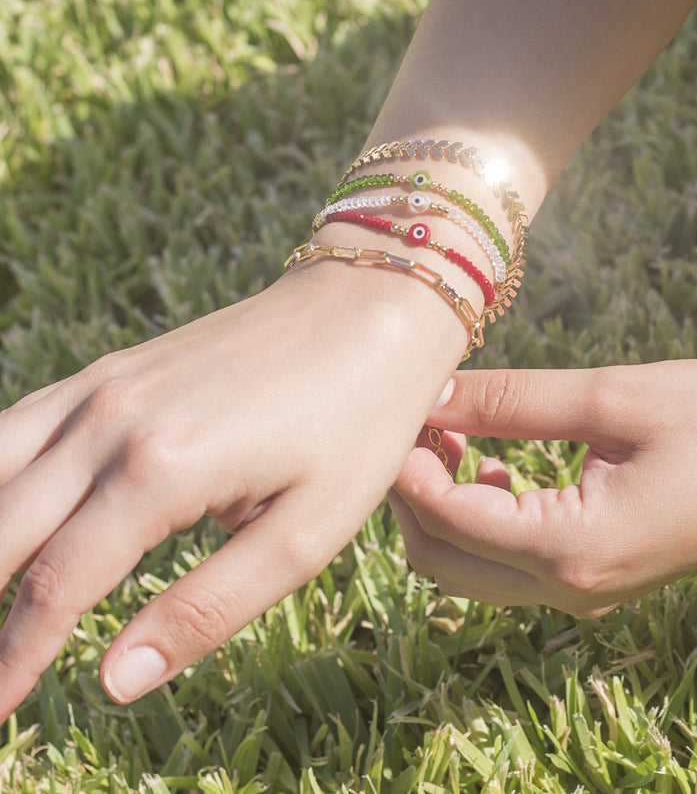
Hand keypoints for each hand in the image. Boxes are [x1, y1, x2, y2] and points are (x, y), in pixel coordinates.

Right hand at [0, 262, 462, 716]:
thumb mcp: (307, 532)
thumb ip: (208, 608)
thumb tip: (116, 681)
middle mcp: (109, 421)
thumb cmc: (356, 421)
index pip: (54, 586)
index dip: (11, 662)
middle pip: (0, 530)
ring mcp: (103, 386)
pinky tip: (0, 509)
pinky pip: (16, 426)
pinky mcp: (112, 370)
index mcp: (160, 470)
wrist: (367, 307)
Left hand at [391, 360, 696, 615]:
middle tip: (419, 420)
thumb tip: (431, 394)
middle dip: (412, 492)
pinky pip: (507, 564)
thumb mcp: (612, 396)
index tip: (397, 407)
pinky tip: (496, 462)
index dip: (406, 464)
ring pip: (467, 568)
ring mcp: (582, 593)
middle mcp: (569, 590)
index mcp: (571, 550)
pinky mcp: (595, 578)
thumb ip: (511, 400)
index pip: (445, 518)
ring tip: (455, 433)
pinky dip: (481, 518)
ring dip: (442, 505)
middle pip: (441, 558)